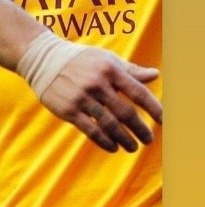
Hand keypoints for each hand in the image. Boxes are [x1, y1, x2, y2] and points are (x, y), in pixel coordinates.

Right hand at [40, 48, 160, 152]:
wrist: (43, 59)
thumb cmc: (80, 59)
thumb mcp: (105, 59)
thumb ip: (130, 70)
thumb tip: (155, 75)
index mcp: (109, 68)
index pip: (137, 92)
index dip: (153, 108)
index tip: (163, 121)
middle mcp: (97, 82)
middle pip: (125, 112)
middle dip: (140, 129)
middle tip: (149, 140)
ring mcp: (82, 97)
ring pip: (110, 125)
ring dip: (125, 139)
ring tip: (133, 147)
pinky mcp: (68, 110)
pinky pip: (91, 130)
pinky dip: (105, 142)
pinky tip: (113, 147)